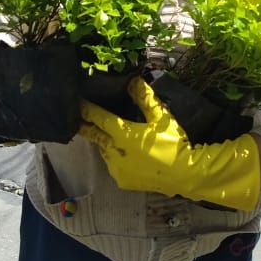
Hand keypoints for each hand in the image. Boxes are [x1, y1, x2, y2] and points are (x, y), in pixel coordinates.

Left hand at [79, 77, 260, 211]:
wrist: (184, 175)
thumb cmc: (173, 143)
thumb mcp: (161, 117)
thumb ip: (145, 99)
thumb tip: (133, 80)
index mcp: (123, 134)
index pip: (98, 118)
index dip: (86, 109)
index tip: (76, 102)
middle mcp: (114, 152)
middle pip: (94, 135)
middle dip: (86, 126)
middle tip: (78, 118)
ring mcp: (116, 168)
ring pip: (104, 150)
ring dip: (105, 142)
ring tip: (112, 135)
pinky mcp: (121, 180)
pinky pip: (113, 165)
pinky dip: (116, 157)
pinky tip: (126, 154)